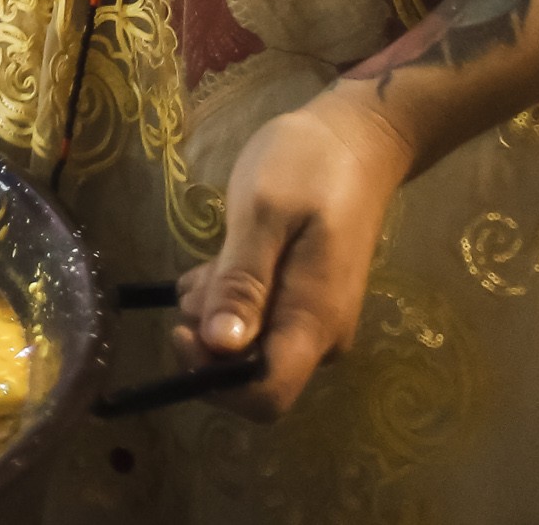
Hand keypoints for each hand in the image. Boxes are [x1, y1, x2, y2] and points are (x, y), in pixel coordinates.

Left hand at [171, 85, 416, 419]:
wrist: (357, 142)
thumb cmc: (308, 168)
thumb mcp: (264, 213)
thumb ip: (243, 281)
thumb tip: (221, 347)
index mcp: (314, 322)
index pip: (264, 397)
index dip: (213, 379)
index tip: (181, 329)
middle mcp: (319, 337)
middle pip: (249, 374)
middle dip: (209, 334)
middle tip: (204, 269)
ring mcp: (313, 320)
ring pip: (247, 345)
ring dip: (215, 310)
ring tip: (218, 252)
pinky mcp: (303, 303)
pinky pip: (256, 321)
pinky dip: (228, 297)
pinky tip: (225, 256)